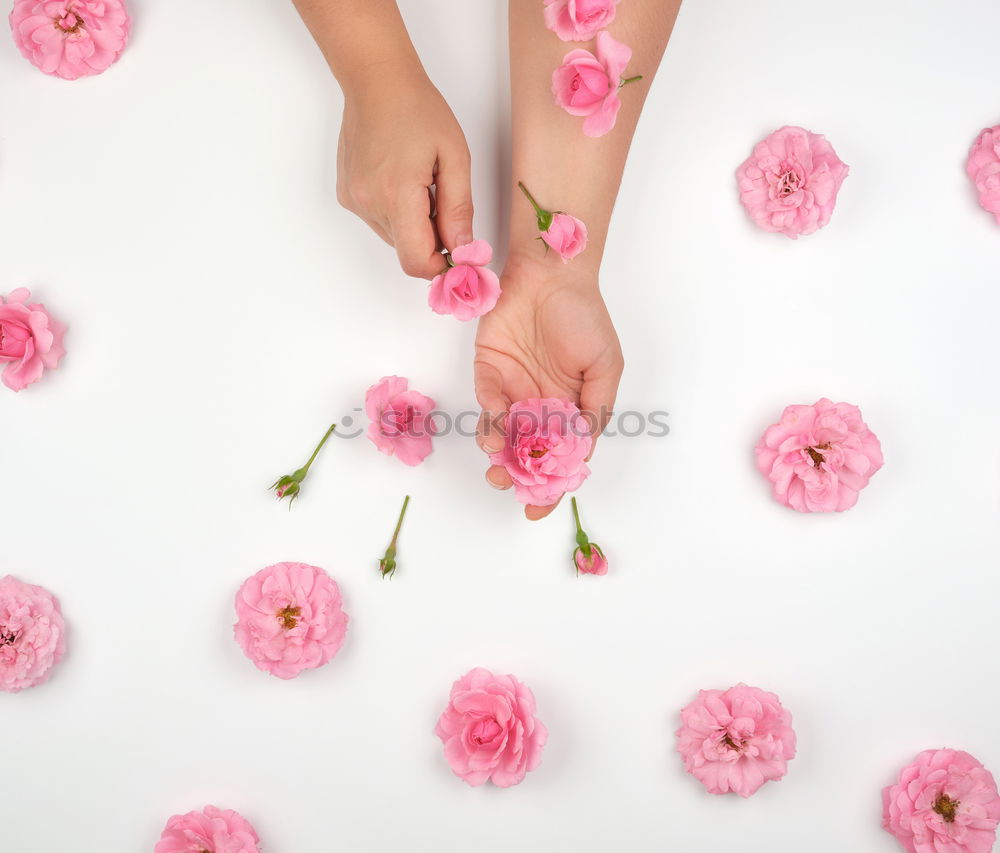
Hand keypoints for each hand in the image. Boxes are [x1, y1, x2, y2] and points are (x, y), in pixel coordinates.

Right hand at [337, 63, 473, 278]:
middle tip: (447, 204)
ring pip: (395, 238)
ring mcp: (354, 200)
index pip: (416, 261)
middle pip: (408, 251)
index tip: (460, 255)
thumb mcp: (454, 157)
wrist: (376, 81)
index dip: (441, 267)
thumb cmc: (418, 109)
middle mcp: (369, 203)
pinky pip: (380, 222)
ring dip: (416, 225)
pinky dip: (399, 213)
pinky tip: (404, 180)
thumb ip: (459, 208)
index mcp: (397, 194)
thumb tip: (463, 249)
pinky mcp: (348, 196)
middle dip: (433, 240)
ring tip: (423, 185)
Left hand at [474, 252, 623, 519]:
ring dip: (498, 453)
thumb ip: (594, 411)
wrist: (552, 275)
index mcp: (569, 410)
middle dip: (516, 476)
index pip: (558, 459)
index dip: (548, 488)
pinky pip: (486, 404)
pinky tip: (494, 426)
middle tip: (508, 485)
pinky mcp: (488, 373)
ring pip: (502, 436)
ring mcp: (513, 391)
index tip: (536, 511)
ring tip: (498, 459)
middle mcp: (539, 406)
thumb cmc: (584, 317)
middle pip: (525, 454)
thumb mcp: (605, 367)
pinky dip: (488, 420)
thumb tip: (580, 453)